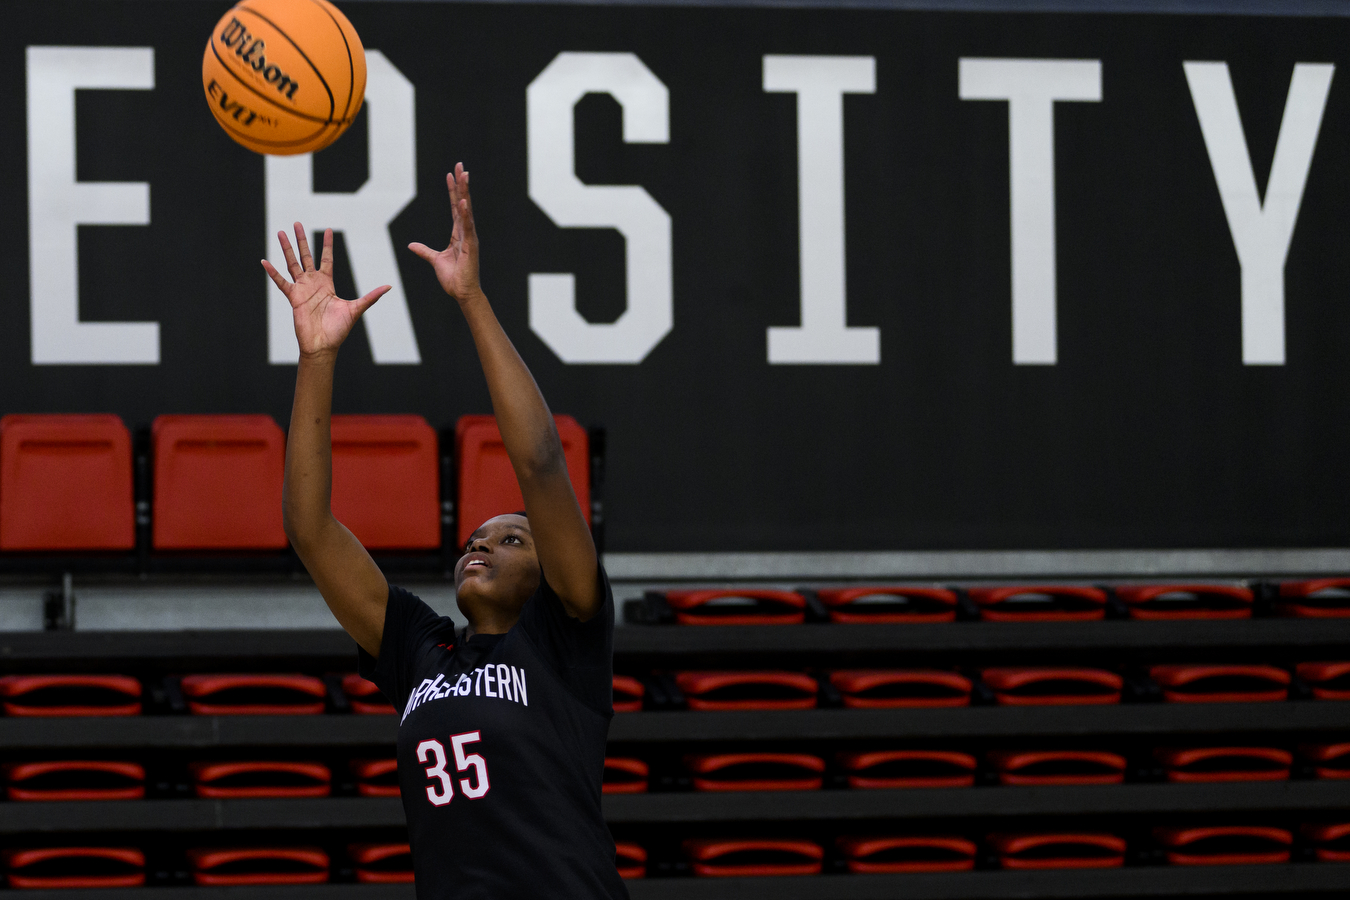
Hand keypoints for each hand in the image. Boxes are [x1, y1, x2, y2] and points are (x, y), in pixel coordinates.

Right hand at [262, 224, 389, 359]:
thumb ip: (371, 296)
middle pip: (306, 256)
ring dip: (286, 249)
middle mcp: (313, 283)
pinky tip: (265, 261)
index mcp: (327, 284)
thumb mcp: (356, 309)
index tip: (329, 229)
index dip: (327, 244)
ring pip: (292, 263)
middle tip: (297, 223)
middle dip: (302, 240)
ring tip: (281, 232)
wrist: (324, 345)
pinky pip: (281, 282)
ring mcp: (302, 289)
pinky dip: (273, 273)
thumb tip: (389, 286)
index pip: (326, 259)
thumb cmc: (339, 330)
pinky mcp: (293, 298)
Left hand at [409, 163, 482, 302]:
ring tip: (465, 175)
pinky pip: (467, 227)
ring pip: (466, 210)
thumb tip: (411, 245)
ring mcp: (470, 238)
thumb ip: (424, 251)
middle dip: (461, 184)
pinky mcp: (471, 246)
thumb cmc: (453, 278)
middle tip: (460, 165)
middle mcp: (465, 232)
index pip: (454, 207)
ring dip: (465, 192)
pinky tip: (463, 202)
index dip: (452, 190)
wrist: (462, 293)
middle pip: (462, 203)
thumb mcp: (435, 260)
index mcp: (458, 234)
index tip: (451, 174)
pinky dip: (465, 214)